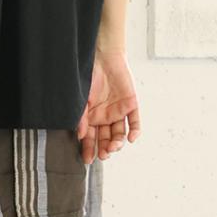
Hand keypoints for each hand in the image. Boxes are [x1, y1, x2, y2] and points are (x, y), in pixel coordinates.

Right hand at [76, 50, 141, 164]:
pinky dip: (135, 131)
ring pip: (120, 134)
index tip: (87, 160)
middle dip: (104, 149)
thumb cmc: (89, 76)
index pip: (91, 138)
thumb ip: (81, 117)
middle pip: (106, 139)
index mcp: (92, 117)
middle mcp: (106, 117)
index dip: (89, 149)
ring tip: (113, 146)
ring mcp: (119, 112)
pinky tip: (131, 139)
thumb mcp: (81, 98)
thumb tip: (80, 135)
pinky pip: (135, 122)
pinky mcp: (131, 105)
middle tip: (103, 155)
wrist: (104, 57)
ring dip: (117, 142)